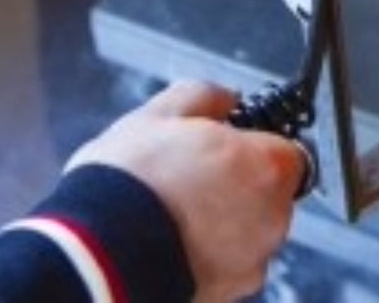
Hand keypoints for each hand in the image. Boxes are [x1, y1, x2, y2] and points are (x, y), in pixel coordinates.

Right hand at [66, 80, 303, 302]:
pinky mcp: (221, 297)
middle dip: (238, 184)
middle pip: (268, 194)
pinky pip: (223, 268)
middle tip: (193, 177)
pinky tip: (167, 243)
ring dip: (221, 223)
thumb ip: (205, 97)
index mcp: (267, 168)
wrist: (91, 260)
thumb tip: (224, 98)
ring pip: (246, 233)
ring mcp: (248, 265)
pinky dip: (203, 256)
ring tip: (172, 213)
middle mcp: (271, 220)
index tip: (229, 143)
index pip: (287, 150)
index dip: (255, 144)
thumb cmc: (129, 187)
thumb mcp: (161, 114)